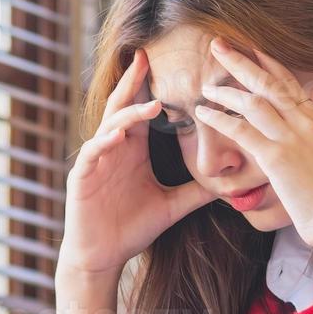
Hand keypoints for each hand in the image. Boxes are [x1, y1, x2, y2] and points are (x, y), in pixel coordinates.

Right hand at [55, 49, 216, 313]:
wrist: (102, 256)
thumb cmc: (131, 228)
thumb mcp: (172, 206)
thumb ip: (197, 191)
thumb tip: (231, 184)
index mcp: (133, 150)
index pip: (143, 110)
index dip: (152, 87)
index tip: (172, 65)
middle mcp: (113, 148)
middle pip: (122, 106)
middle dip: (133, 82)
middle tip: (145, 57)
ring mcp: (96, 160)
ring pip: (110, 126)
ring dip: (129, 114)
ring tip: (151, 105)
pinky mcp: (81, 177)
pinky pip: (93, 153)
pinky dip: (105, 142)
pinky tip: (119, 136)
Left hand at [195, 38, 312, 284]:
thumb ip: (305, 147)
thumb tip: (290, 148)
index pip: (291, 83)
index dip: (269, 63)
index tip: (251, 48)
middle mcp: (306, 124)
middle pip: (269, 82)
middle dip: (241, 61)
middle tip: (218, 45)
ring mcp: (292, 138)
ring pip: (254, 102)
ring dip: (226, 90)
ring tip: (206, 86)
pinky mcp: (277, 157)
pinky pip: (242, 130)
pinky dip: (220, 119)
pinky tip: (203, 114)